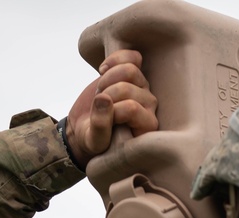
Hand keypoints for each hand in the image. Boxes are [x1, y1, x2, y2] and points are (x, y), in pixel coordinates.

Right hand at [65, 49, 158, 169]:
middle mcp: (150, 105)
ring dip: (106, 79)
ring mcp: (144, 87)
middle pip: (127, 88)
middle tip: (98, 106)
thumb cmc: (94, 139)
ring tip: (100, 92)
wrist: (88, 125)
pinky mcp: (135, 73)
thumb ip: (100, 125)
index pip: (130, 108)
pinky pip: (132, 56)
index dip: (110, 111)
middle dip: (105, 94)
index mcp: (147, 126)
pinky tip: (103, 70)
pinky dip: (114, 59)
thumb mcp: (93, 140)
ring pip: (129, 70)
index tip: (101, 121)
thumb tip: (103, 99)